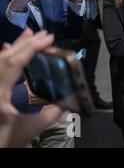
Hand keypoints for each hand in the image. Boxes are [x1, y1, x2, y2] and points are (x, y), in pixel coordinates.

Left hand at [0, 29, 61, 146]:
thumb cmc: (5, 140)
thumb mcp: (31, 129)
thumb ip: (51, 114)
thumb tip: (66, 100)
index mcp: (0, 92)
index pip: (15, 63)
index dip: (32, 48)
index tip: (48, 38)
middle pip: (6, 57)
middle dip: (26, 43)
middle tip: (43, 34)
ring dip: (15, 47)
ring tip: (29, 34)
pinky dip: (5, 56)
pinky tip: (9, 50)